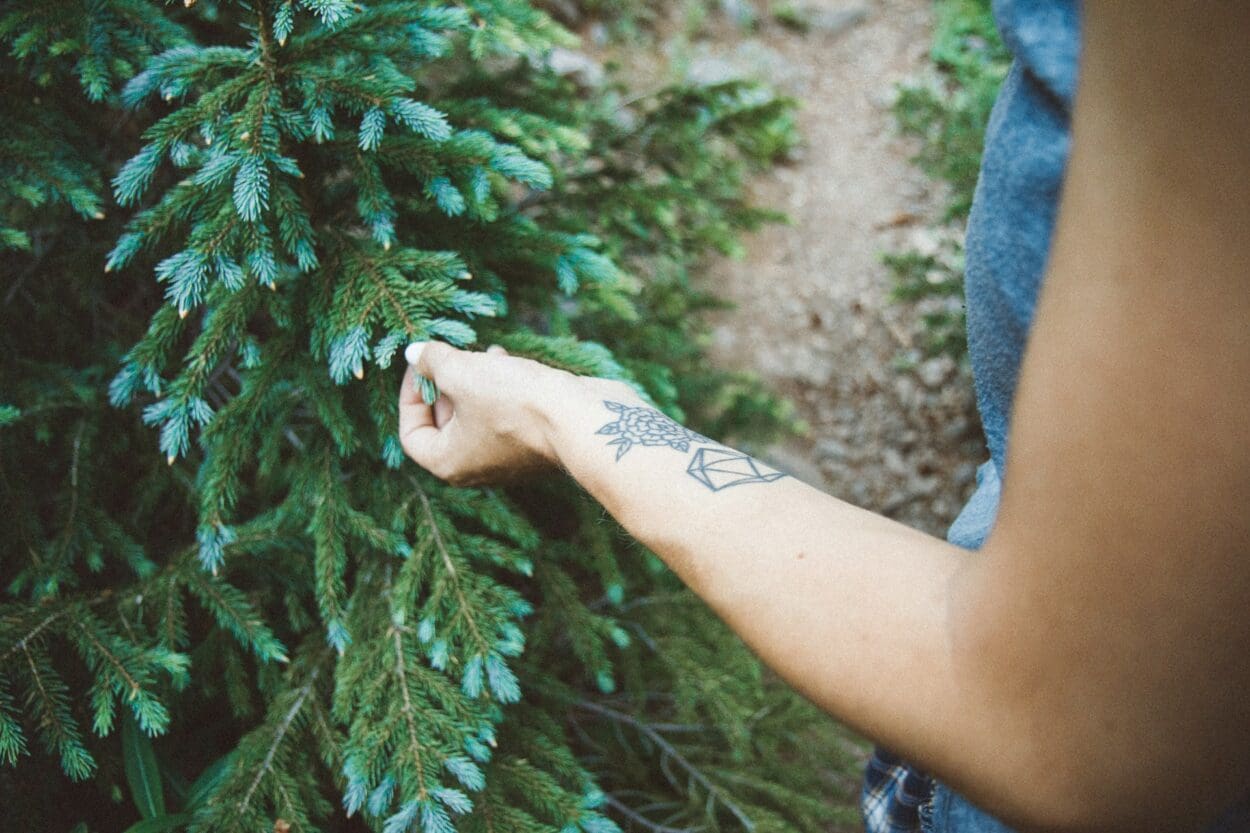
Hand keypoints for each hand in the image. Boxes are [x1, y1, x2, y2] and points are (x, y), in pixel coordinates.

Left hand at [397, 341, 595, 484]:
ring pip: (476, 414)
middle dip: (445, 383)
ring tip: (483, 352)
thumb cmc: (516, 402)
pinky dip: (500, 388)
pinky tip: (507, 360)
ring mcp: (507, 458)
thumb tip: (415, 354)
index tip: (421, 364)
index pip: (411, 434)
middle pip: (444, 423)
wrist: (583, 420)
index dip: (410, 395)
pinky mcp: (533, 443)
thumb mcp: (463, 372)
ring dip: (474, 380)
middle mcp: (475, 468)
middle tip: (451, 354)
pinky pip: (504, 414)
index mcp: (449, 463)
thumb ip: (433, 362)